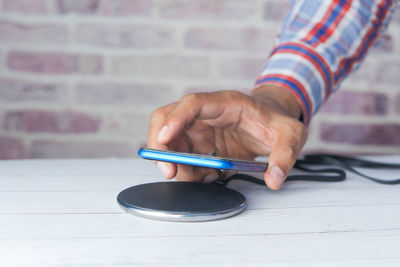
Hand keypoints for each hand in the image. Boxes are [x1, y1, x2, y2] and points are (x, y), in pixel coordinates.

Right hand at [147, 86, 306, 189]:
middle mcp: (206, 113)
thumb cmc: (277, 123)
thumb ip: (284, 155)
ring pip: (170, 143)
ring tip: (204, 177)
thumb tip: (273, 179)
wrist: (274, 124)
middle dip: (161, 146)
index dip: (175, 119)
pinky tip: (208, 176)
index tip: (165, 138)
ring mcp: (199, 128)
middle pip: (167, 120)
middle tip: (170, 172)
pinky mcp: (199, 143)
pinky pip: (182, 157)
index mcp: (226, 103)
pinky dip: (188, 171)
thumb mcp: (291, 136)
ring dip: (177, 165)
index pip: (193, 104)